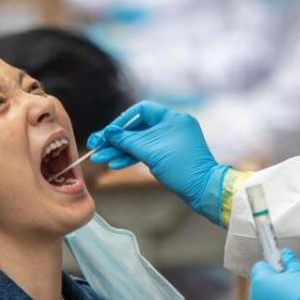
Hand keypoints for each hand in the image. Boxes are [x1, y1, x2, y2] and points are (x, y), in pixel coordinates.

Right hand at [87, 101, 230, 222]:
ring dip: (121, 150)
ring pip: (141, 142)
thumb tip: (108, 133)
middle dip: (116, 139)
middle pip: (138, 128)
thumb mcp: (149, 151)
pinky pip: (147, 152)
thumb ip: (126, 140)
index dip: (122, 120)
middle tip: (97, 147)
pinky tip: (116, 164)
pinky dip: (132, 157)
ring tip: (101, 159)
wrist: (202, 189)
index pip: (141, 110)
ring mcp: (171, 141)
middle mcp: (173, 126)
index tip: (107, 132)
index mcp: (172, 118)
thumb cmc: (181, 166)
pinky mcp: (170, 156)